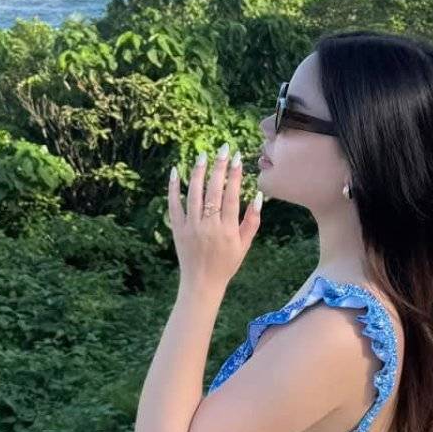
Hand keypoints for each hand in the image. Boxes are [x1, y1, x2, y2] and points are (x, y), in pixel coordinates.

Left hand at [167, 143, 261, 294]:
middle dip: (219, 167)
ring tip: (203, 155)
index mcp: (228, 230)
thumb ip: (252, 221)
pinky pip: (174, 205)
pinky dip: (173, 188)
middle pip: (214, 191)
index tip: (237, 158)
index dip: (235, 176)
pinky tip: (176, 171)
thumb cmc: (227, 263)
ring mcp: (191, 227)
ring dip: (198, 172)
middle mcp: (209, 226)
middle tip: (222, 149)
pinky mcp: (178, 229)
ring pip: (194, 194)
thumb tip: (258, 196)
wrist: (202, 283)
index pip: (232, 196)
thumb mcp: (245, 245)